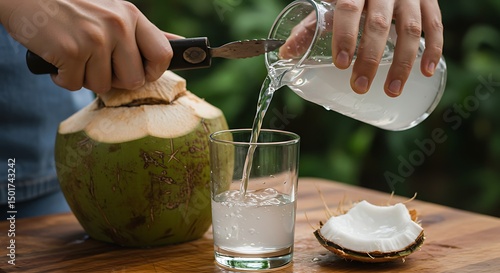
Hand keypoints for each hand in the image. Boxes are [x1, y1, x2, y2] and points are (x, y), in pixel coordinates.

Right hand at [0, 0, 177, 92]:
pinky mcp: (70, 51)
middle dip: (113, 79)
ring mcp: (94, 38)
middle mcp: (117, 25)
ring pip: (101, 86)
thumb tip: (178, 44)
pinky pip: (74, 85)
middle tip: (95, 61)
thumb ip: (143, 32)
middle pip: (133, 80)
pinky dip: (62, 77)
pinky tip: (57, 56)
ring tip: (73, 53)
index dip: (152, 72)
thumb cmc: (72, 8)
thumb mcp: (113, 11)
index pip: (163, 55)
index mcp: (132, 16)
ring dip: (84, 77)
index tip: (139, 73)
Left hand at [279, 0, 443, 96]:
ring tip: (392, 90)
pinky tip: (427, 71)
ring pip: (410, 29)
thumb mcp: (331, 2)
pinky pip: (434, 24)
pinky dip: (434, 48)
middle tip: (361, 87)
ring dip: (403, 63)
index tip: (341, 64)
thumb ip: (311, 25)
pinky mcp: (428, 0)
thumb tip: (286, 54)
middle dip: (370, 59)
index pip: (348, 10)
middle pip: (378, 25)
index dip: (345, 36)